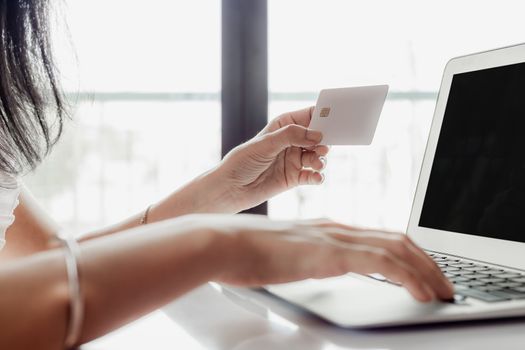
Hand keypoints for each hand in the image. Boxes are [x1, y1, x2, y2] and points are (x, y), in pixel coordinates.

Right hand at [208, 215, 453, 301]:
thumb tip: (320, 269)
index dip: (409, 255)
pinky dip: (408, 276)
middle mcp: (336, 228)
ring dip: (426, 271)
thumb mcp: (287, 256)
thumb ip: (308, 259)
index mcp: (328, 229)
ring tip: (442, 292)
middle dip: (427, 262)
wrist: (223, 242)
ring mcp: (333, 236)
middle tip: (444, 284)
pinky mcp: (329, 251)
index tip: (424, 274)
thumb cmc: (247, 252)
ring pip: (396, 247)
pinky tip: (420, 292)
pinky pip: (381, 261)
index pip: (380, 237)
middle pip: (397, 238)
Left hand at [217, 107, 328, 212]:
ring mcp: (294, 160)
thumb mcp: (265, 144)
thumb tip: (317, 134)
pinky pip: (312, 176)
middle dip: (326, 141)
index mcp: (284, 126)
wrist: (230, 189)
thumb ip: (291, 136)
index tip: (334, 122)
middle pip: (318, 137)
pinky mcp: (294, 178)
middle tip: (324, 147)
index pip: (309, 116)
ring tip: (317, 164)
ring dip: (321, 160)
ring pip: (318, 157)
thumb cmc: (242, 161)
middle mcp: (291, 142)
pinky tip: (316, 178)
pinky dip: (317, 177)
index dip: (323, 117)